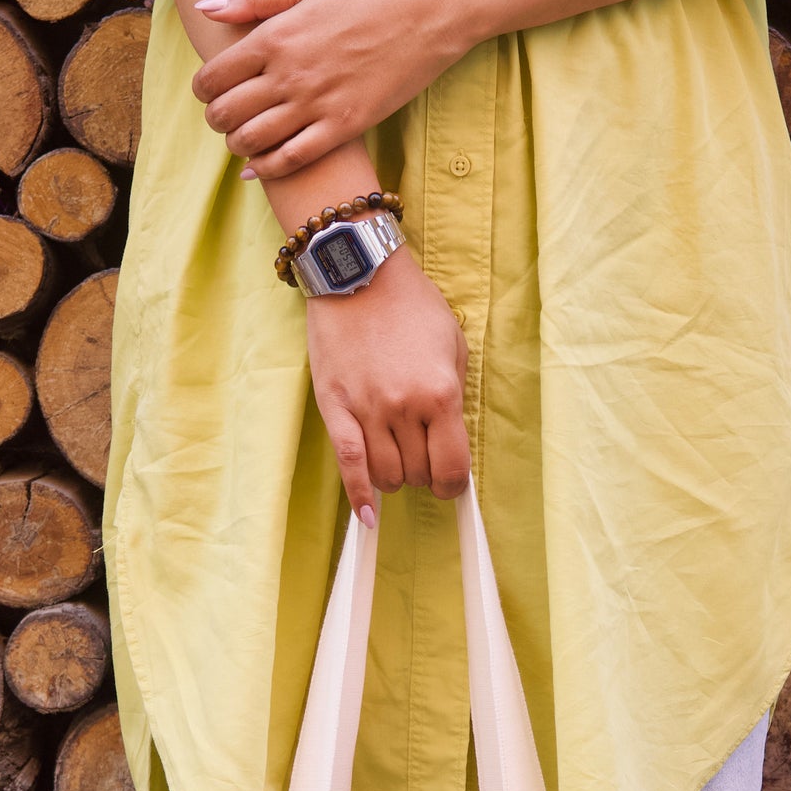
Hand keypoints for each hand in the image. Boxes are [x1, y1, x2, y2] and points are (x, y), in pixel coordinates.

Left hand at [193, 0, 470, 179]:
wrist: (427, 13)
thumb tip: (206, 8)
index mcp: (275, 36)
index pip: (214, 76)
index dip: (203, 90)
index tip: (210, 92)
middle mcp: (289, 74)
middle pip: (227, 113)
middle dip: (217, 120)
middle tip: (225, 118)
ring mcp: (316, 104)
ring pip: (253, 140)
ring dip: (238, 145)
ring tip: (243, 139)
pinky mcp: (343, 127)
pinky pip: (292, 159)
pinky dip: (268, 168)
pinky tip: (259, 168)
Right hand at [304, 247, 469, 521]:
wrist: (359, 274)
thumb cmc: (411, 306)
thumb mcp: (453, 345)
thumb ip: (455, 397)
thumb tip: (452, 442)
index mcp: (441, 393)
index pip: (453, 467)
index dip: (454, 484)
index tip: (451, 484)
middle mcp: (405, 407)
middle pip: (418, 474)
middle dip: (424, 476)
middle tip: (423, 462)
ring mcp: (367, 410)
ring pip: (386, 476)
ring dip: (395, 479)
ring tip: (397, 460)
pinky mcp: (335, 407)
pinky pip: (348, 464)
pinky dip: (359, 496)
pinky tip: (367, 516)